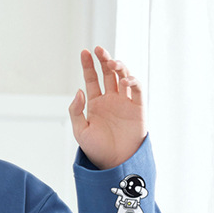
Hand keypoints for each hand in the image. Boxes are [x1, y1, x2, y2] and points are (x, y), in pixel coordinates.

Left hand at [68, 46, 146, 169]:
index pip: (92, 79)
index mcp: (95, 103)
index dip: (88, 65)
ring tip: (111, 63)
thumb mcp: (80, 131)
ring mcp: (124, 102)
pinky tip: (124, 80)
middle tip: (99, 49)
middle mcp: (110, 99)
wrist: (114, 162)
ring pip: (123, 77)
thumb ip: (76, 111)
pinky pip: (136, 90)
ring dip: (118, 67)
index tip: (84, 52)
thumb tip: (79, 90)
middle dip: (104, 60)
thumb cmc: (96, 149)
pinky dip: (132, 81)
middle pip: (108, 73)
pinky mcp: (137, 107)